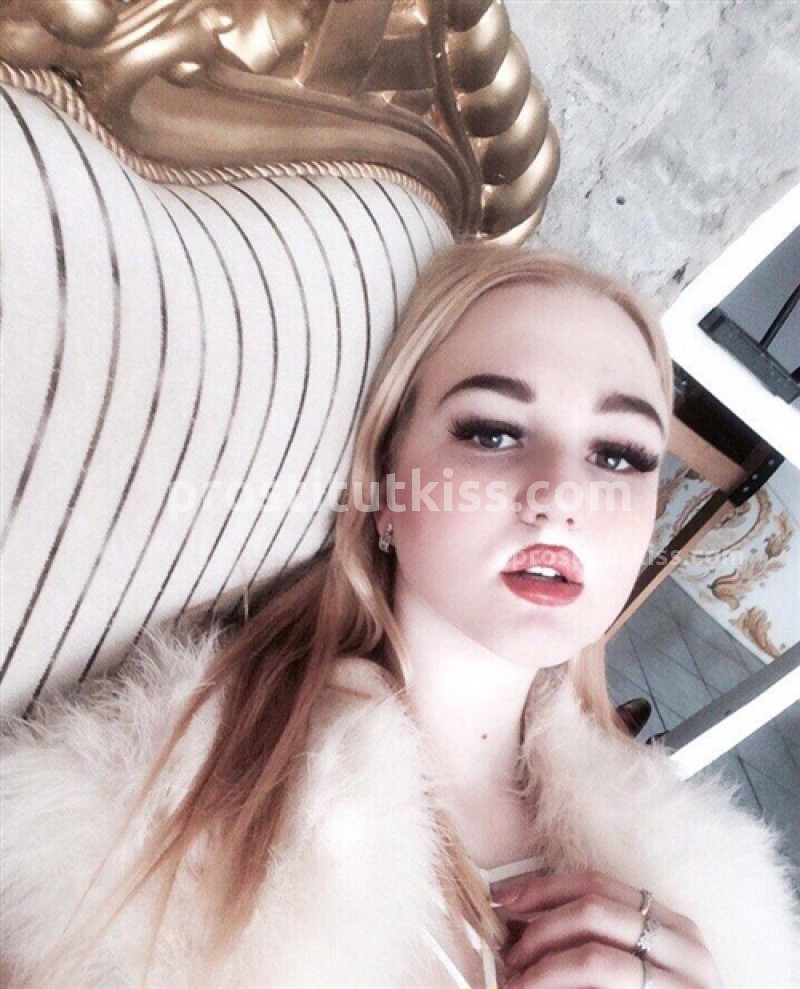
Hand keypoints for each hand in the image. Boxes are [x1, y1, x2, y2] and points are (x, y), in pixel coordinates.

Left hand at [491, 869, 723, 987]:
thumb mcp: (636, 968)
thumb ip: (596, 940)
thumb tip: (520, 922)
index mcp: (673, 925)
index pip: (597, 884)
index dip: (543, 887)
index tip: (503, 899)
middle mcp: (684, 949)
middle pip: (592, 911)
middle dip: (539, 928)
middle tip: (508, 954)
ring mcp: (681, 985)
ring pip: (593, 957)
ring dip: (542, 968)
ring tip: (515, 983)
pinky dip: (556, 988)